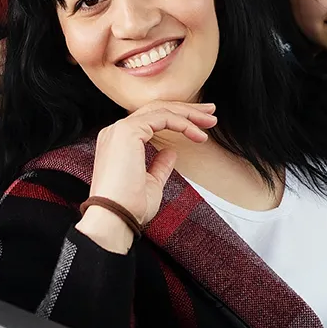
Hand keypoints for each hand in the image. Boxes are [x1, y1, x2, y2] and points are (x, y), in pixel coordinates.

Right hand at [76, 101, 216, 252]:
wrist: (115, 217)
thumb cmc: (130, 207)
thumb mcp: (151, 183)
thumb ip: (160, 165)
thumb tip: (170, 152)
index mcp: (119, 143)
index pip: (151, 120)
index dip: (178, 119)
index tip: (200, 126)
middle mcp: (116, 132)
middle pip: (157, 109)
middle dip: (187, 110)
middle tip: (210, 112)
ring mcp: (120, 129)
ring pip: (160, 109)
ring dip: (188, 113)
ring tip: (210, 121)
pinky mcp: (128, 131)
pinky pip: (162, 117)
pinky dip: (183, 123)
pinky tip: (198, 134)